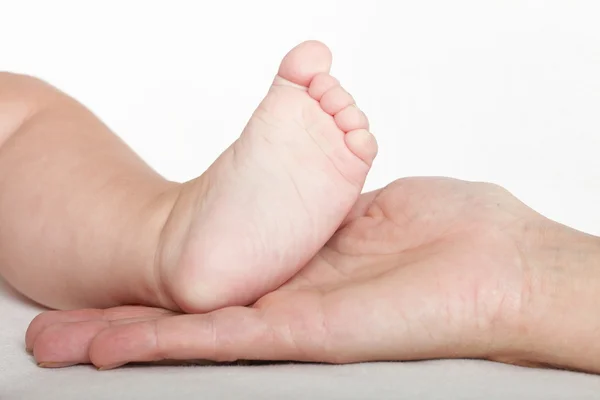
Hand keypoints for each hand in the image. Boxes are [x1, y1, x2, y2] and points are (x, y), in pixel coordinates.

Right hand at [26, 177, 599, 371]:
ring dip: (133, 339)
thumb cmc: (461, 235)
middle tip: (67, 333)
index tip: (134, 284)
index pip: (227, 283)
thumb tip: (322, 206)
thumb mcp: (378, 207)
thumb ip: (338, 214)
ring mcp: (296, 325)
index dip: (178, 287)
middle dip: (134, 323)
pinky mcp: (307, 334)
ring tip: (69, 343)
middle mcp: (294, 305)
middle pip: (199, 319)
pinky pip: (227, 340)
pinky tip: (119, 345)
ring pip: (197, 338)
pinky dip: (172, 341)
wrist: (509, 267)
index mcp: (310, 273)